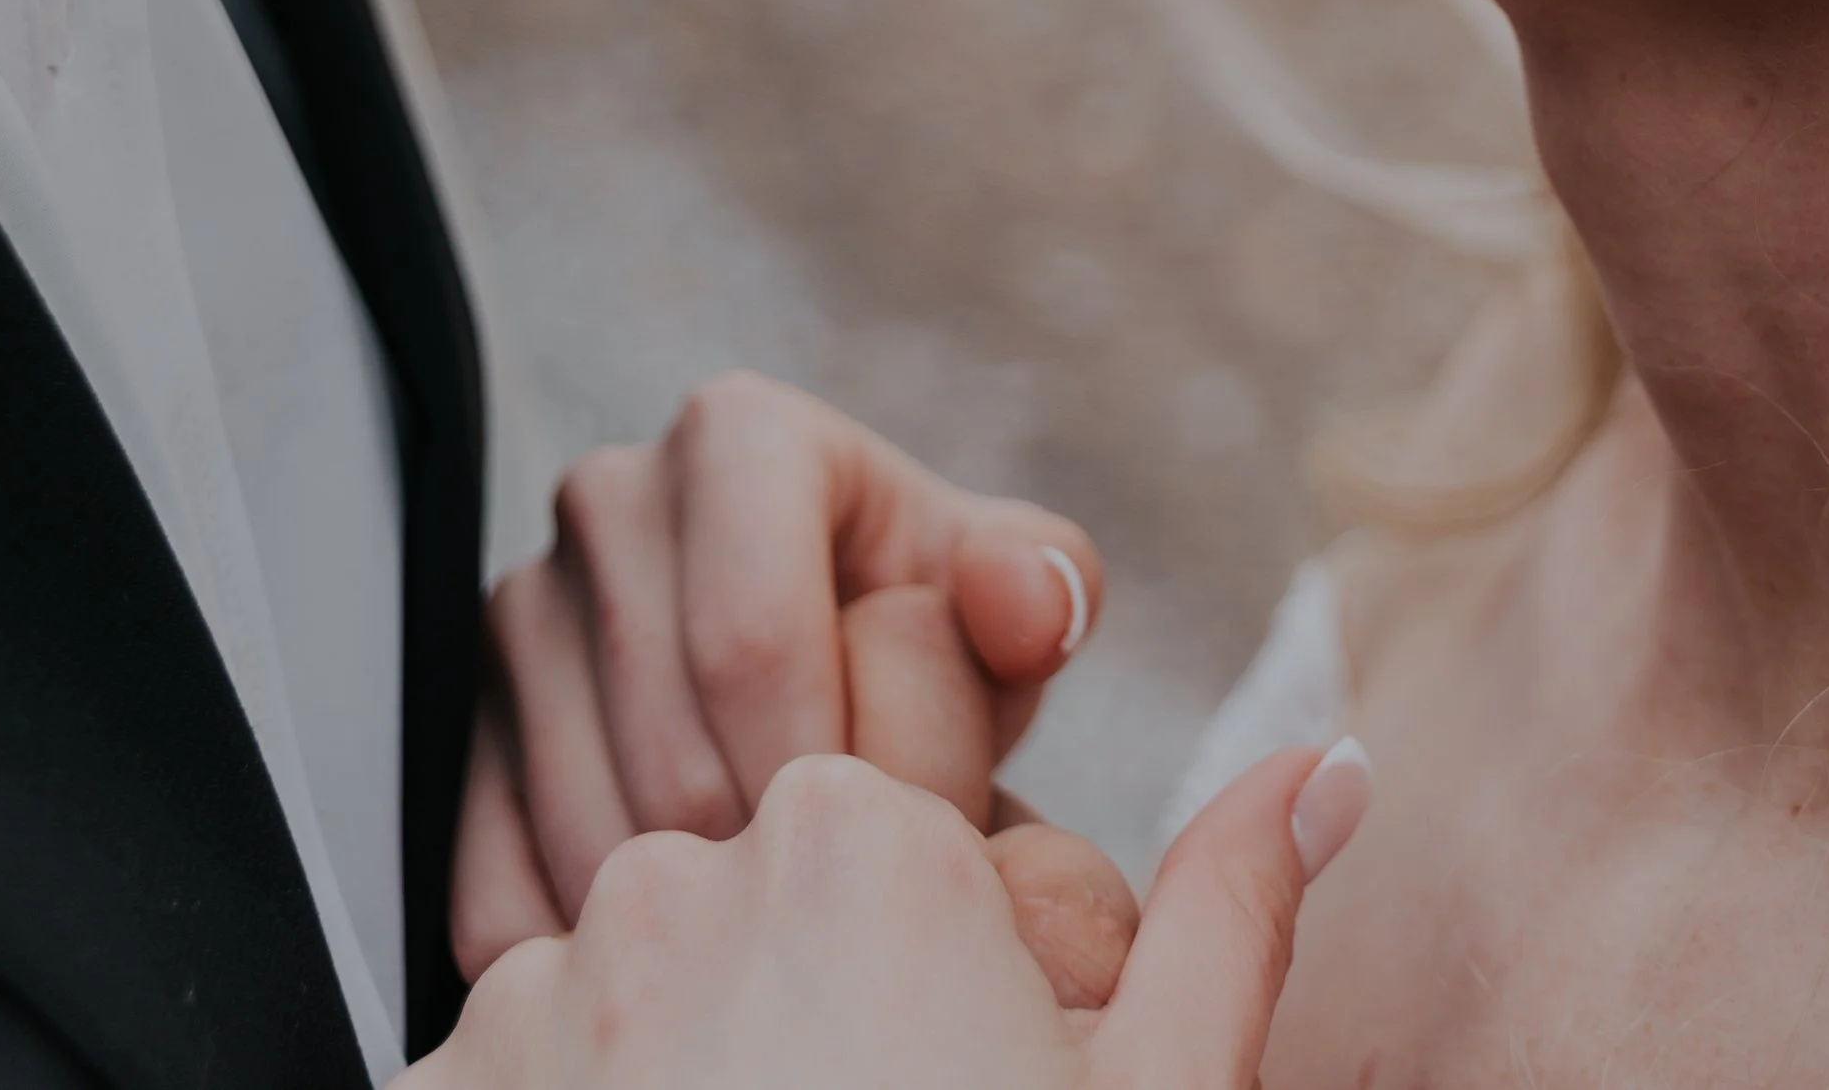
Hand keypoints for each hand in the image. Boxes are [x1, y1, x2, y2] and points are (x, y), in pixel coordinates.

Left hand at [411, 739, 1372, 1089]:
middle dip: (787, 1020)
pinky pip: (511, 1085)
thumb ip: (1228, 910)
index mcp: (858, 846)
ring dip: (666, 1082)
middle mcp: (678, 876)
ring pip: (618, 1000)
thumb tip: (1318, 770)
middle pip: (740, 912)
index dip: (917, 967)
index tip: (937, 1067)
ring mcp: (538, 994)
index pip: (875, 843)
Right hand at [454, 373, 1102, 978]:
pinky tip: (685, 958)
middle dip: (771, 859)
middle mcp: (609, 498)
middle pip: (669, 749)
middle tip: (850, 909)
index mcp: (739, 436)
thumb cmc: (919, 640)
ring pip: (581, 830)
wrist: (826, 689)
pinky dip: (592, 956)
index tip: (892, 840)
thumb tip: (1027, 601)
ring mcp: (519, 611)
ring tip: (783, 931)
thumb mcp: (999, 601)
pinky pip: (494, 888)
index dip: (824, 768)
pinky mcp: (457, 729)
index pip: (747, 639)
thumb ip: (1039, 588)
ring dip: (690, 923)